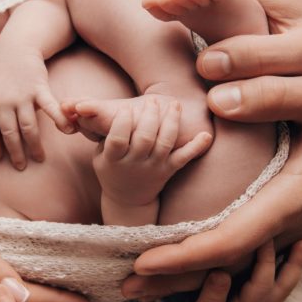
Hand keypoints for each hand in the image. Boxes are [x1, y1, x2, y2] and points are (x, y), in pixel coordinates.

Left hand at [0, 53, 69, 168]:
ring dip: (33, 145)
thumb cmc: (2, 72)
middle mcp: (4, 101)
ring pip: (27, 127)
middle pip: (9, 133)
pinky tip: (67, 131)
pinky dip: (59, 119)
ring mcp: (22, 95)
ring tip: (39, 158)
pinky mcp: (39, 88)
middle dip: (15, 152)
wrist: (17, 47)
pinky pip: (49, 107)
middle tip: (20, 167)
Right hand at [93, 96, 211, 207]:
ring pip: (164, 143)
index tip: (126, 107)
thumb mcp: (100, 155)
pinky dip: (196, 147)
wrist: (128, 200)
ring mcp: (153, 168)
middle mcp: (134, 164)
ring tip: (174, 104)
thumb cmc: (112, 169)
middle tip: (153, 100)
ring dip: (171, 122)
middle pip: (144, 138)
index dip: (122, 122)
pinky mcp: (168, 171)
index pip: (118, 139)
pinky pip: (184, 159)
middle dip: (149, 116)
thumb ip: (104, 134)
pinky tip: (206, 135)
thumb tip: (95, 106)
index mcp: (113, 160)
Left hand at [127, 75, 301, 287]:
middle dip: (174, 280)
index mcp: (293, 196)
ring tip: (137, 286)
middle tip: (122, 287)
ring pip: (233, 269)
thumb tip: (216, 99)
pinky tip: (179, 268)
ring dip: (186, 280)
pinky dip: (209, 269)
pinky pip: (245, 260)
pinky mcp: (291, 235)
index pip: (232, 239)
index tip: (142, 262)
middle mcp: (291, 228)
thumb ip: (272, 94)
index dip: (185, 256)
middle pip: (225, 267)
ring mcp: (292, 237)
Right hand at [178, 240, 301, 301]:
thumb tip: (221, 270)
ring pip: (283, 287)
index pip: (262, 279)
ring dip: (293, 265)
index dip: (266, 255)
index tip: (264, 231)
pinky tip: (282, 261)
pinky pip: (274, 289)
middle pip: (284, 283)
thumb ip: (211, 298)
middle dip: (294, 260)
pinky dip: (283, 273)